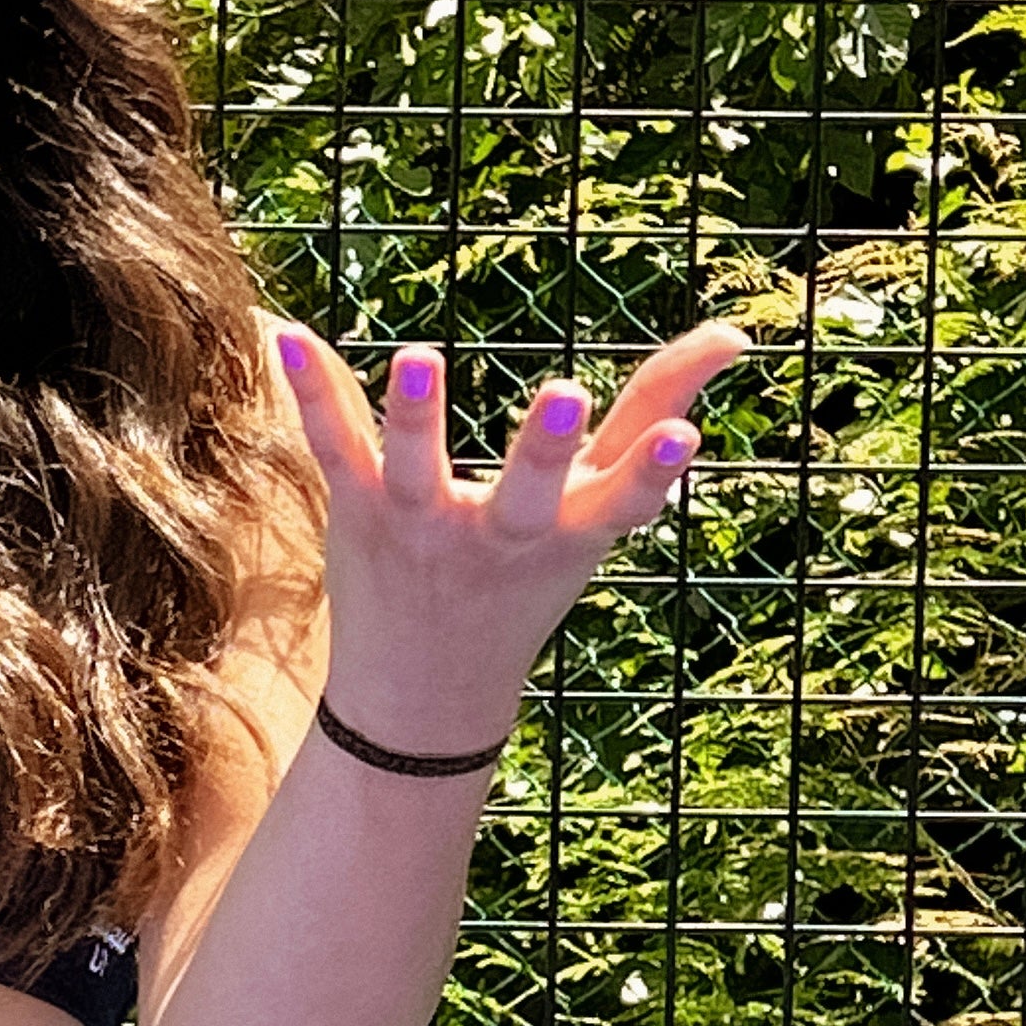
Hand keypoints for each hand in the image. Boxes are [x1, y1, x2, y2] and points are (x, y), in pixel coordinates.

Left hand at [266, 316, 755, 755]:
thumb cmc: (528, 572)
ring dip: (419, 415)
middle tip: (566, 396)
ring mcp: (425, 525)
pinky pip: (334, 447)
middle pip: (527, 491)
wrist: (427, 693)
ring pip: (419, 471)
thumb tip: (735, 332)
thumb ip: (656, 414)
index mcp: (571, 532)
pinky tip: (289, 335)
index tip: (685, 440)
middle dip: (546, 448)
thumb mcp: (596, 509)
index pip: (626, 500)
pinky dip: (313, 392)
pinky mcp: (360, 512)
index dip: (658, 472)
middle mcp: (500, 533)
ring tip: (418, 358)